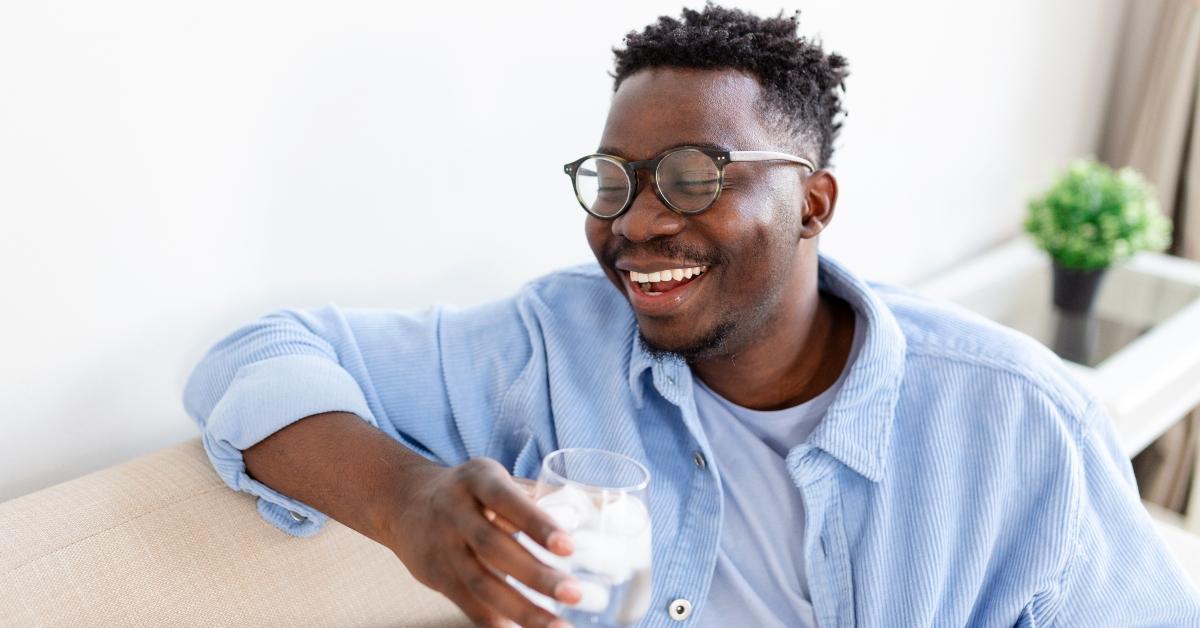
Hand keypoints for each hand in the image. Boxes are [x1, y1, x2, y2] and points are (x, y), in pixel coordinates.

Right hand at [385, 457, 580, 626]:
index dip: (536, 523)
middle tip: (574, 593)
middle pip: (494, 547)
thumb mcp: (494, 479)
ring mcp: (443, 545)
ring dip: (523, 609)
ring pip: (482, 583)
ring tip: (558, 626)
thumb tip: (599, 513)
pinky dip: (497, 621)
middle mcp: (456, 511)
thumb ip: (535, 497)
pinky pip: (468, 604)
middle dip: (536, 575)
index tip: (568, 548)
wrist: (405, 502)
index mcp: (477, 479)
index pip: (507, 500)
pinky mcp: (436, 575)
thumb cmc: (469, 492)